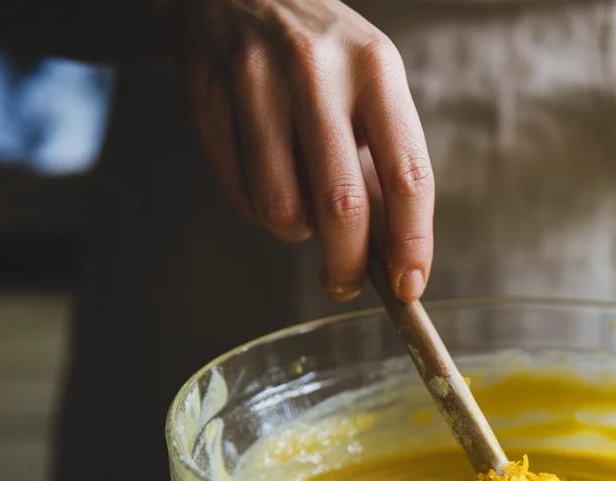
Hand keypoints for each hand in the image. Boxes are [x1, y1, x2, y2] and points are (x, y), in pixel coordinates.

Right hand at [174, 0, 433, 301]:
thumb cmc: (323, 58)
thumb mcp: (369, 87)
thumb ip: (383, 165)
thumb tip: (398, 258)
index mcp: (376, 68)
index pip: (407, 174)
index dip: (412, 241)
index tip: (409, 287)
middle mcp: (316, 69)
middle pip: (340, 203)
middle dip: (346, 263)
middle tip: (343, 285)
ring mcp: (253, 78)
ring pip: (280, 206)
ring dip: (295, 231)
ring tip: (300, 209)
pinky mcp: (204, 91)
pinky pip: (236, 190)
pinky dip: (256, 209)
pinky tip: (265, 184)